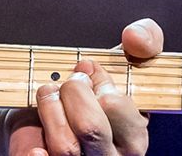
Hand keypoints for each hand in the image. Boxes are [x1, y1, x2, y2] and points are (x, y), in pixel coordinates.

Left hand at [0, 18, 163, 155]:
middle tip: (69, 83)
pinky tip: (36, 147)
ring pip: (64, 146)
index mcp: (133, 138)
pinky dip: (37, 155)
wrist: (51, 117)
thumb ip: (145, 40)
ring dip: (49, 108)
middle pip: (90, 127)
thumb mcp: (125, 62)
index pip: (115, 106)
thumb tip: (136, 38)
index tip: (87, 73)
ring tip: (48, 95)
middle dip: (73, 92)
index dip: (97, 82)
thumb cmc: (92, 94)